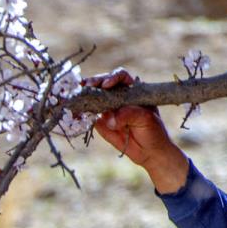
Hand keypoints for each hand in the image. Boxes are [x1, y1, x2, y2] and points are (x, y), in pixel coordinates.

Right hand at [87, 68, 189, 194]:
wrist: (149, 151)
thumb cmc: (153, 130)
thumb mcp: (145, 119)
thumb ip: (129, 114)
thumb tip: (109, 118)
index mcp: (132, 90)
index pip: (120, 77)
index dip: (112, 78)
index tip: (107, 85)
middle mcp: (117, 96)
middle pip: (102, 84)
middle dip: (92, 83)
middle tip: (85, 87)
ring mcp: (107, 108)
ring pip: (92, 98)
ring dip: (82, 97)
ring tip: (75, 98)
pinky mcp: (100, 122)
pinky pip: (88, 116)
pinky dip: (79, 114)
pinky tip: (74, 113)